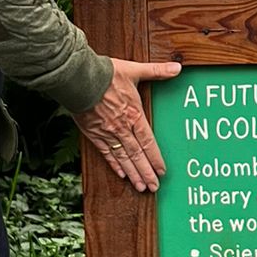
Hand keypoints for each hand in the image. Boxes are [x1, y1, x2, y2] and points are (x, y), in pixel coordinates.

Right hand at [73, 57, 180, 191]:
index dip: (156, 159)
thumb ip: (156, 71)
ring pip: (123, 158)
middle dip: (146, 173)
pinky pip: (106, 153)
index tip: (162, 172)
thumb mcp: (135, 70)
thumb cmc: (106, 73)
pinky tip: (121, 174)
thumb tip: (177, 68)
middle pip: (137, 155)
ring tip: (141, 187)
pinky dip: (114, 164)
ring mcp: (107, 132)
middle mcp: (122, 128)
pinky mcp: (94, 134)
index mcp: (134, 114)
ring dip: (133, 174)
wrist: (79, 78)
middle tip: (154, 188)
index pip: (148, 142)